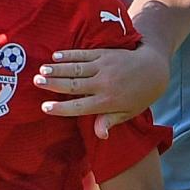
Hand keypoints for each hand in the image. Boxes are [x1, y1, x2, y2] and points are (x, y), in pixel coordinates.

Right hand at [35, 44, 168, 138]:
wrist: (153, 70)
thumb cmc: (139, 96)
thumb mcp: (127, 113)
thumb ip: (109, 121)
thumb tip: (100, 135)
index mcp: (107, 102)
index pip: (80, 106)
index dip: (61, 107)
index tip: (45, 108)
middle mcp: (104, 84)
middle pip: (74, 85)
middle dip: (54, 84)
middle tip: (36, 82)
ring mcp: (104, 67)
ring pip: (76, 68)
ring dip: (58, 68)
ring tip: (41, 70)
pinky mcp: (105, 53)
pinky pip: (84, 54)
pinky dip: (69, 54)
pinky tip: (56, 55)